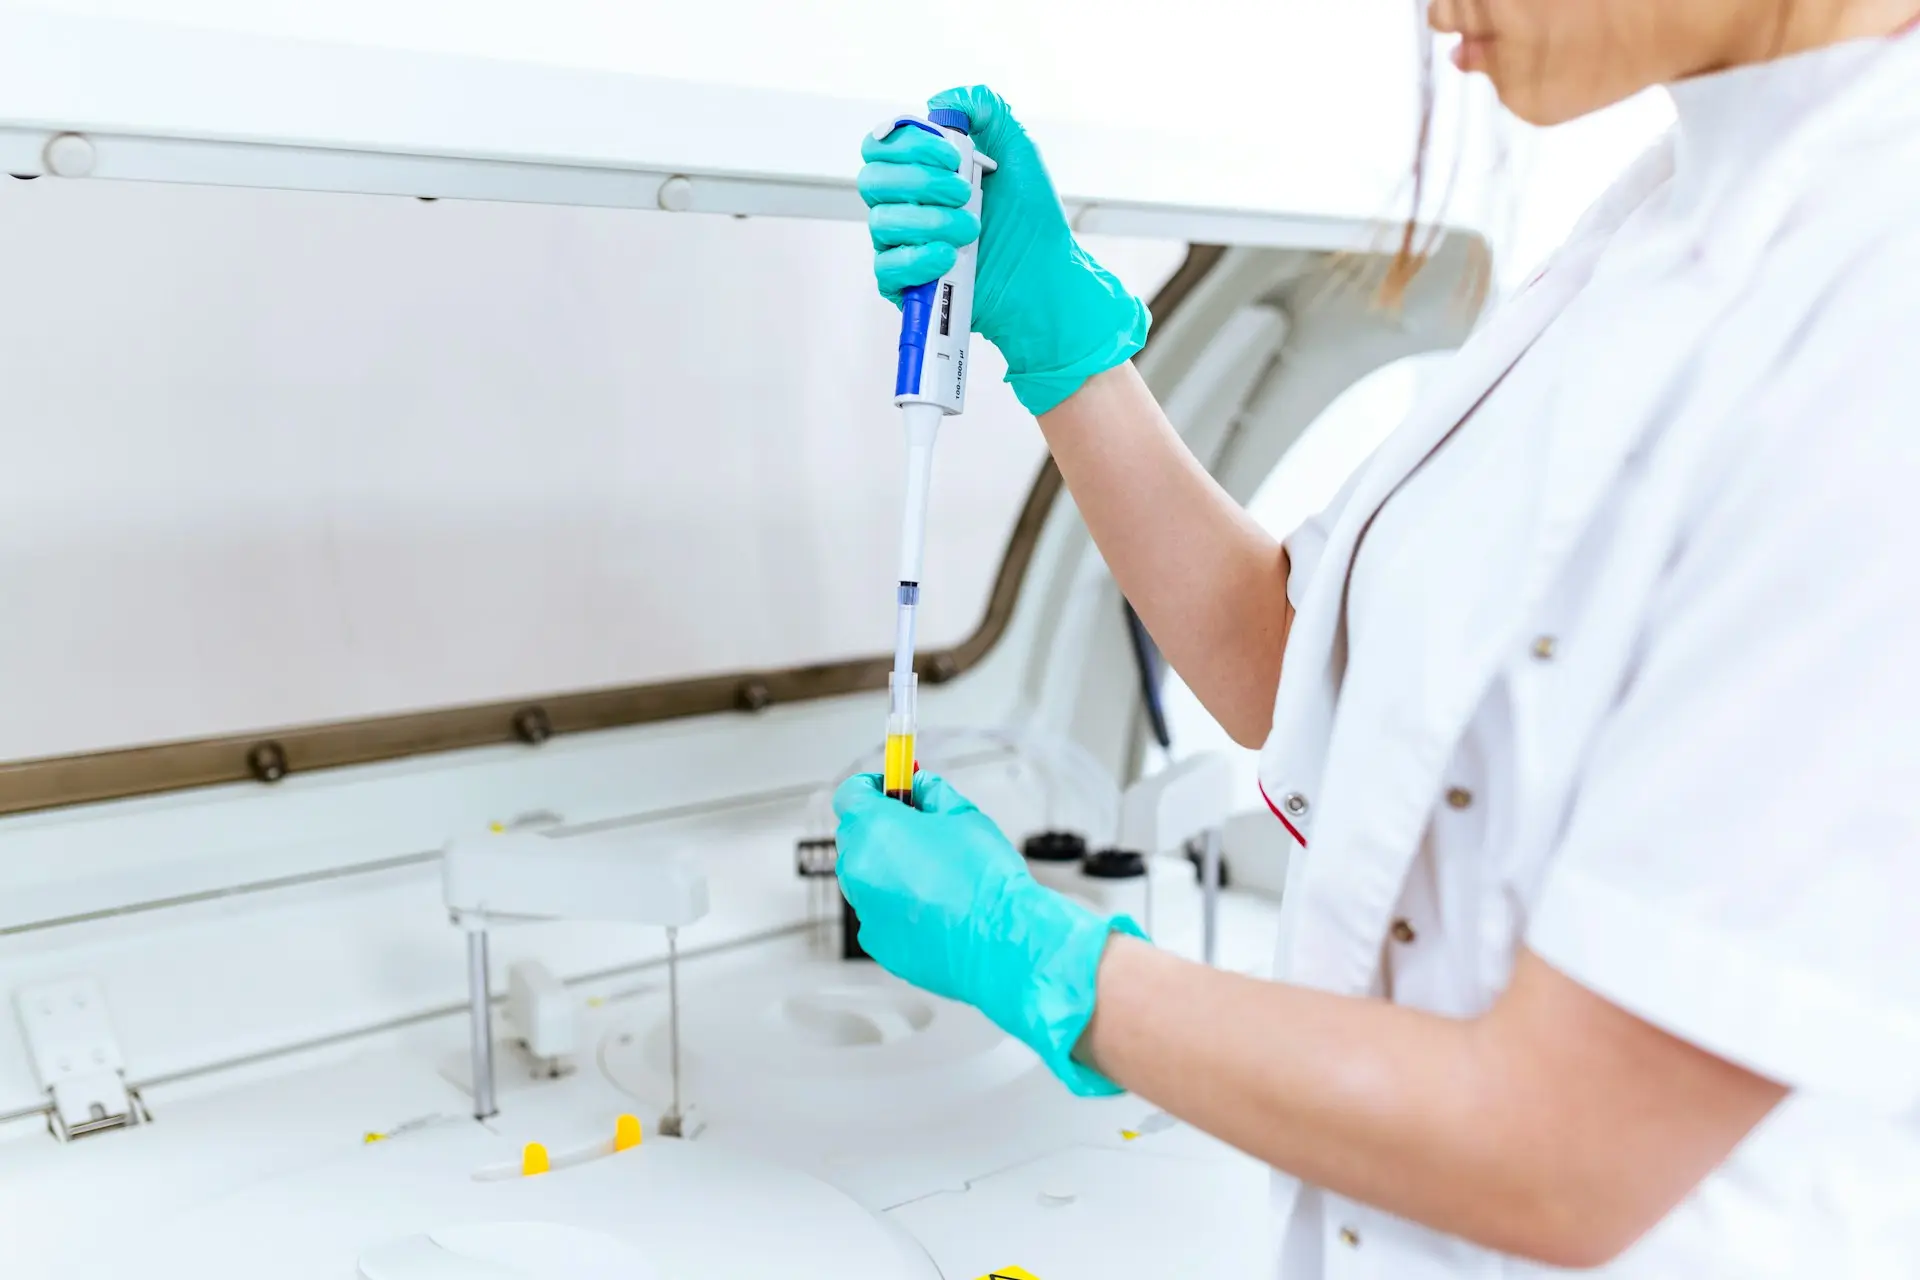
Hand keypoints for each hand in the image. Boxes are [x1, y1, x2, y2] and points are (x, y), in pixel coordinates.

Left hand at [833, 772, 1146, 1095]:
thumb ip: (931, 792)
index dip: (872, 787)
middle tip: (919, 830)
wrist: (1001, 940)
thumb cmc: (985, 878)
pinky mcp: (877, 943)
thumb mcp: (963, 814)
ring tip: (934, 874)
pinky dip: (896, 907)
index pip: (850, 793)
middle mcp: (858, 868)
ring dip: (888, 869)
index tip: (891, 789)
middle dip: (880, 828)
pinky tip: (933, 907)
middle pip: (855, 836)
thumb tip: (919, 787)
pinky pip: (878, 914)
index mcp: (874, 828)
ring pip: (866, 877)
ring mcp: (864, 909)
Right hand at [858, 85, 1151, 415]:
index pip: (881, 146)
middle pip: (872, 180)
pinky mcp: (906, 286)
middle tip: (964, 193)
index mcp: (920, 171)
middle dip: (919, 181)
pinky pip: (886, 269)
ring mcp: (901, 247)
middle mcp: (904, 206)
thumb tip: (942, 99)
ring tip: (972, 229)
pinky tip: (948, 256)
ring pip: (881, 223)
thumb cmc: (1031, 219)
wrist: (1047, 277)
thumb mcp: (1018, 151)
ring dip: (929, 220)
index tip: (954, 155)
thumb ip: (986, 110)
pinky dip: (916, 258)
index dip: (910, 145)